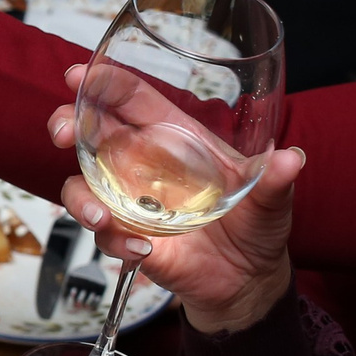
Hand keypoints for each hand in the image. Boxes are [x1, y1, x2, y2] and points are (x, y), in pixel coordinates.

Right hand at [48, 69, 304, 334]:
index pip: (132, 99)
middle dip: (68, 124)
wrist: (247, 279)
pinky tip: (143, 250)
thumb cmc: (256, 225)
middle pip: (90, 132)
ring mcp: (129, 201)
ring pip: (81, 186)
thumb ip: (276, 181)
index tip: (78, 76)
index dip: (104, 83)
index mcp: (173, 138)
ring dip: (81, 198)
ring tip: (101, 218)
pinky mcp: (126, 236)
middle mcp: (142, 163)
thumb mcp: (272, 201)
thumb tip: (291, 159)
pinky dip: (117, 242)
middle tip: (64, 131)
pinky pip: (104, 234)